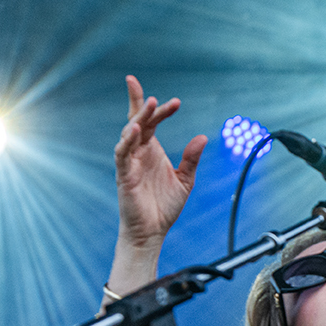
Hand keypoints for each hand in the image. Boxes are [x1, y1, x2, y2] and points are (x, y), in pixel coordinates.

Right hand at [114, 75, 207, 250]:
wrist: (153, 231)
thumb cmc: (165, 207)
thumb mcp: (185, 179)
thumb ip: (191, 158)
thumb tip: (202, 137)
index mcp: (152, 150)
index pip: (151, 122)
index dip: (160, 109)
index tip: (177, 101)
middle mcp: (139, 152)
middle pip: (139, 121)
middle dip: (144, 105)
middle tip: (152, 93)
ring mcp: (130, 162)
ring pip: (129, 133)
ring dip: (138, 118)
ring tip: (149, 103)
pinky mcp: (124, 175)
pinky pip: (122, 154)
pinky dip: (127, 141)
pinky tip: (134, 130)